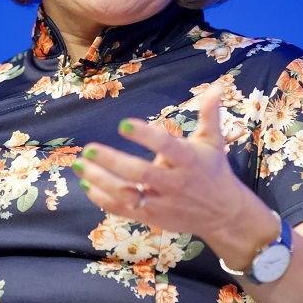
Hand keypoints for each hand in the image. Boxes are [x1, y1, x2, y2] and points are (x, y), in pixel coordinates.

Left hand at [75, 84, 276, 247]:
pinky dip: (102, 199)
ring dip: (100, 180)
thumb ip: (209, 113)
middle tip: (88, 148)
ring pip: (127, 194)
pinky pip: (123, 210)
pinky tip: (86, 184)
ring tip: (79, 165)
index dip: (144, 136)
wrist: (223, 214)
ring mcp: (162, 202)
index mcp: (188, 159)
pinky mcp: (152, 217)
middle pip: (140, 173)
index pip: (165, 145)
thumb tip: (216, 85)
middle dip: (112, 161)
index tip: (122, 124)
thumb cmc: (213, 170)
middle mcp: (174, 182)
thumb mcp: (213, 141)